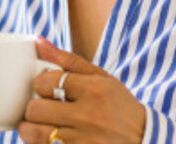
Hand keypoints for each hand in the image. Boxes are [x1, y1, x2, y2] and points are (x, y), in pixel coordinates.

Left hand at [17, 38, 145, 143]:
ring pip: (35, 134)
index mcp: (95, 91)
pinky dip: (43, 143)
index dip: (40, 84)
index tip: (46, 88)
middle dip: (34, 108)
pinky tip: (52, 138)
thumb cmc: (119, 107)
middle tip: (43, 109)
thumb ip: (68, 60)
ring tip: (40, 126)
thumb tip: (38, 42)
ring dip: (31, 129)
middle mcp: (90, 116)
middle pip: (35, 109)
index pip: (46, 82)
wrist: (144, 140)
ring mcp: (84, 141)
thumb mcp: (101, 78)